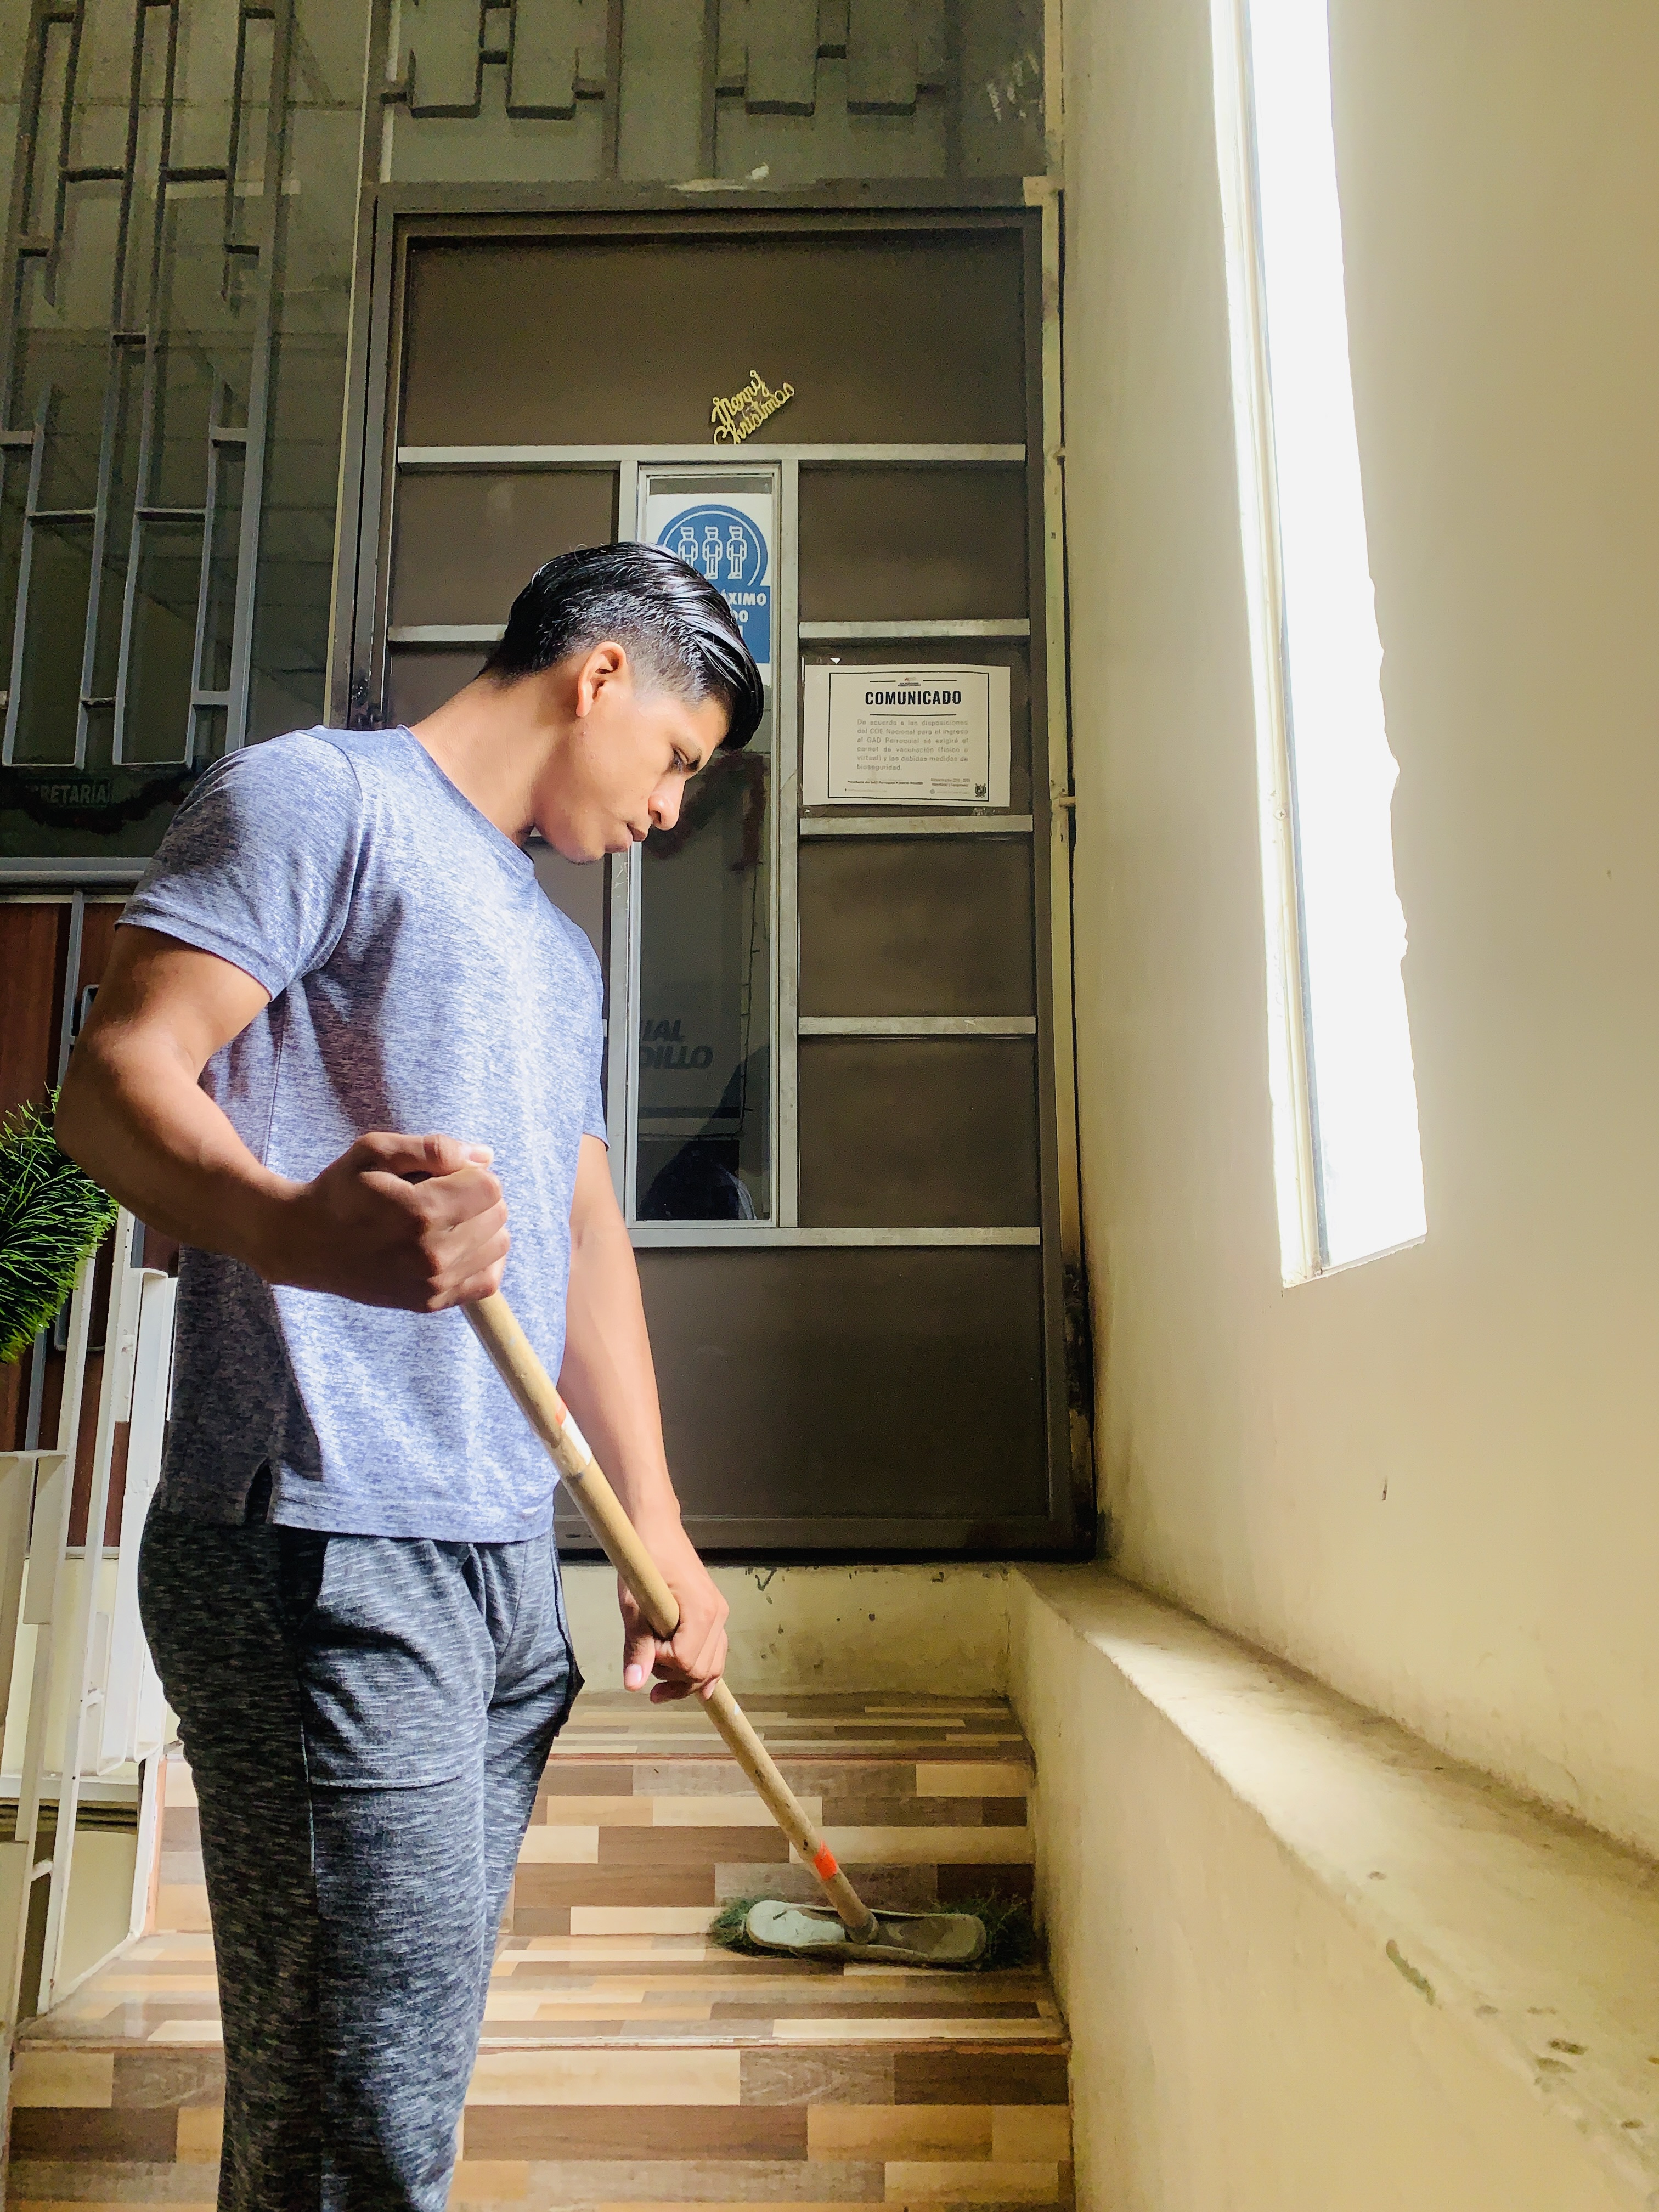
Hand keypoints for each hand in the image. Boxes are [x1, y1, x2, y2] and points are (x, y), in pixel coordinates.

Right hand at [260, 1131, 509, 1309]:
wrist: (306, 1243)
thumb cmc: (341, 1190)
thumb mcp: (376, 1150)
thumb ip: (434, 1148)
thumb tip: (485, 1156)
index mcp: (420, 1212)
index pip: (490, 1186)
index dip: (472, 1172)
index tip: (445, 1173)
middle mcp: (432, 1253)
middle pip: (498, 1214)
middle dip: (479, 1195)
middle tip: (444, 1193)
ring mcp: (433, 1283)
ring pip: (499, 1245)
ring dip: (484, 1225)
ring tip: (450, 1217)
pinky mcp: (430, 1302)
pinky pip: (488, 1281)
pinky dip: (485, 1258)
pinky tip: (462, 1244)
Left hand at [618, 1517, 728, 1701]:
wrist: (656, 1529)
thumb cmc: (643, 1561)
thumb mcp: (633, 1605)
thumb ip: (637, 1645)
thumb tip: (634, 1685)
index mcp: (701, 1612)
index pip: (686, 1662)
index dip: (662, 1664)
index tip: (643, 1647)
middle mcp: (718, 1616)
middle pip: (702, 1670)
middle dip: (673, 1677)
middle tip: (645, 1664)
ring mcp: (718, 1615)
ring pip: (712, 1665)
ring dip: (686, 1681)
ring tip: (658, 1687)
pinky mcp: (713, 1614)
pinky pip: (714, 1652)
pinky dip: (701, 1670)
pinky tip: (694, 1688)